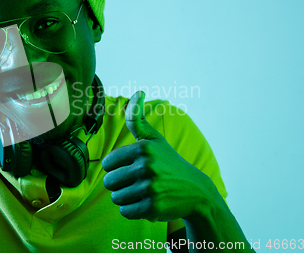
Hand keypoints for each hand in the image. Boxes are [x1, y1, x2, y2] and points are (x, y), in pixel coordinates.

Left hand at [102, 91, 216, 221]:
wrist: (196, 191)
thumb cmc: (169, 163)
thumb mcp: (155, 140)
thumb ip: (138, 119)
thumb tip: (137, 92)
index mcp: (143, 148)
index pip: (108, 163)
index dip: (117, 168)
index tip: (132, 168)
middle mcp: (146, 166)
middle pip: (109, 182)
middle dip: (120, 185)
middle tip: (138, 183)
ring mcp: (149, 187)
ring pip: (116, 198)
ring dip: (126, 198)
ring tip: (143, 193)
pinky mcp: (152, 206)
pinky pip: (125, 211)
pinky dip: (133, 210)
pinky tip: (147, 203)